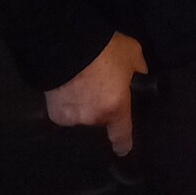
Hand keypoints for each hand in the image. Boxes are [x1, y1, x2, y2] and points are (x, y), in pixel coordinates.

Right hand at [44, 32, 147, 156]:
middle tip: (101, 88)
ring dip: (84, 106)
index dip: (124, 144)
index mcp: (116, 108)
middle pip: (101, 119)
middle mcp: (94, 118)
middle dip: (102, 108)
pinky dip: (67, 103)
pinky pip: (66, 112)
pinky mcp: (55, 114)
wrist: (66, 44)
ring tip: (82, 86)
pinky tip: (68, 89)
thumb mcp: (133, 53)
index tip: (123, 149)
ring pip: (82, 116)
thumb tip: (140, 79)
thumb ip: (139, 71)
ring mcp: (72, 118)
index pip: (122, 136)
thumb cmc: (104, 49)